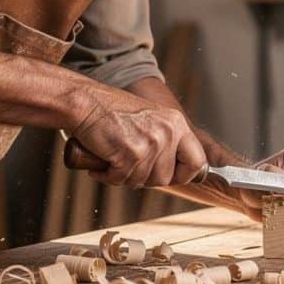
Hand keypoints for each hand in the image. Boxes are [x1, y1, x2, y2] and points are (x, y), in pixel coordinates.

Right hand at [71, 98, 205, 188]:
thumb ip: (165, 141)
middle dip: (146, 178)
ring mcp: (150, 144)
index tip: (170, 177)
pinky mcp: (130, 154)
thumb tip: (171, 172)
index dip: (183, 175)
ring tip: (114, 159)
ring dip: (124, 176)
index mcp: (176, 123)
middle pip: (166, 178)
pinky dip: (108, 176)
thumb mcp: (150, 119)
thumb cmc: (111, 111)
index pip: (197, 162)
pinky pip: (121, 179)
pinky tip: (103, 163)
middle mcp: (167, 132)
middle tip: (129, 166)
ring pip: (143, 181)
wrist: (86, 102)